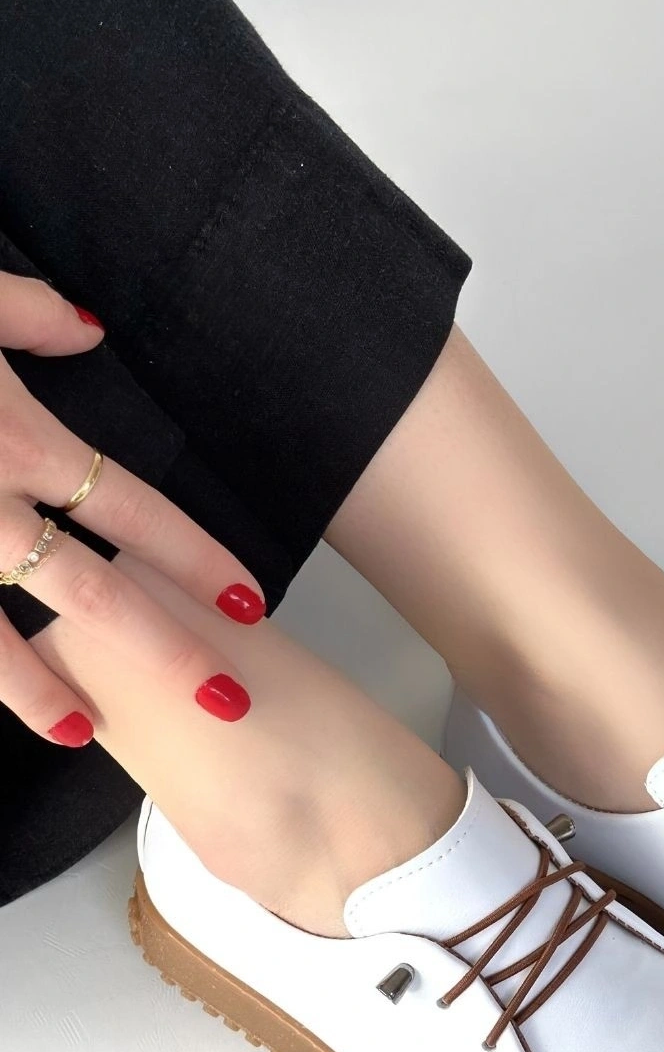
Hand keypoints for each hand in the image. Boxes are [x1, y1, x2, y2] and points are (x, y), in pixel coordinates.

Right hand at [0, 272, 262, 744]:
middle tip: (225, 699)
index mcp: (19, 439)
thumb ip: (30, 317)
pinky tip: (3, 700)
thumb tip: (89, 330)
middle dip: (164, 650)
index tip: (251, 600)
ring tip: (83, 734)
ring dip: (39, 690)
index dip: (196, 557)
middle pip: (92, 591)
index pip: (133, 508)